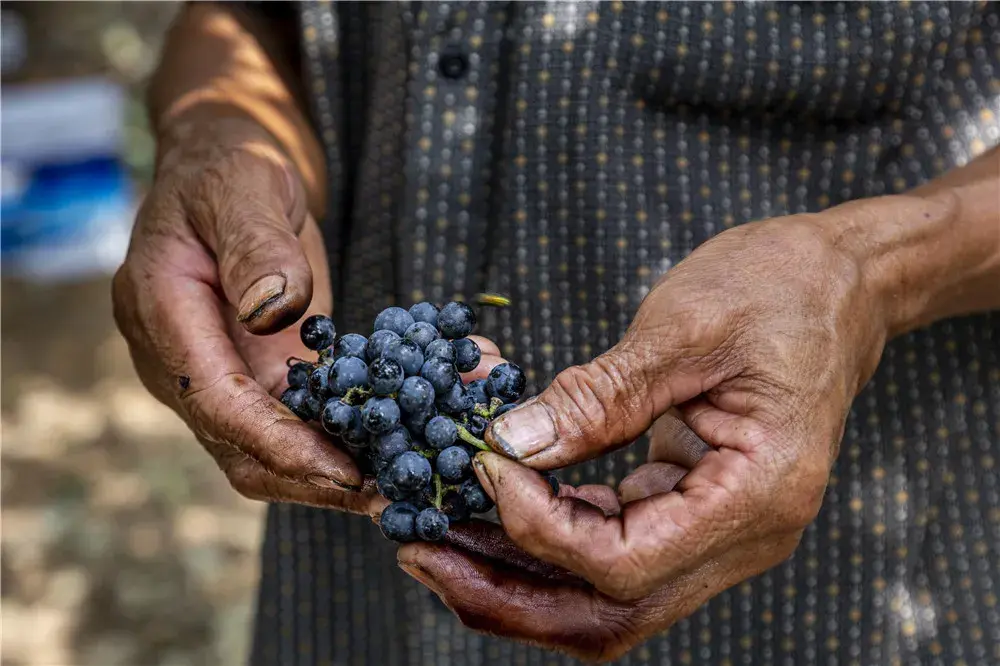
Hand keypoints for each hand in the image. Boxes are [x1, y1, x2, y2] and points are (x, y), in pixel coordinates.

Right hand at [113, 115, 374, 512]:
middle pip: (241, 448)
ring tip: (412, 472)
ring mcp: (223, 370)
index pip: (216, 402)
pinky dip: (352, 433)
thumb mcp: (244, 184)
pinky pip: (302, 418)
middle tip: (391, 493)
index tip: (342, 471)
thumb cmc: (232, 161)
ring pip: (273, 448)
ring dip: (340, 467)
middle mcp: (186, 358)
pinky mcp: (262, 371)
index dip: (278, 443)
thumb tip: (273, 310)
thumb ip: (254, 244)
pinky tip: (411, 434)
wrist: (231, 160)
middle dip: (314, 477)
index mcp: (162, 313)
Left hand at [393, 196, 949, 659]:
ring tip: (438, 532)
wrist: (838, 280)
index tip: (485, 468)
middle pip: (610, 612)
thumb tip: (513, 445)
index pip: (625, 562)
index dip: (541, 529)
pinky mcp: (691, 503)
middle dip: (508, 594)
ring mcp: (717, 525)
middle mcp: (744, 534)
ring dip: (518, 570)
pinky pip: (612, 544)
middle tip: (421, 555)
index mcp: (757, 494)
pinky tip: (499, 496)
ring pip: (604, 592)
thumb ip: (600, 396)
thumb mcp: (686, 328)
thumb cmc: (781, 286)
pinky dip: (550, 531)